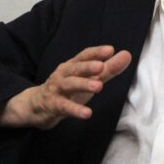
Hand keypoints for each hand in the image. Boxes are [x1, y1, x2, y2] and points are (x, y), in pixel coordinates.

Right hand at [0, 45, 131, 129]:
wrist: (35, 106)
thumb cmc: (67, 90)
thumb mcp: (88, 79)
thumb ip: (108, 69)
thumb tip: (127, 55)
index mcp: (73, 66)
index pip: (84, 56)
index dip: (96, 52)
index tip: (110, 49)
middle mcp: (63, 74)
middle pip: (76, 68)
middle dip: (88, 66)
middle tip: (101, 66)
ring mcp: (56, 89)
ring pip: (69, 84)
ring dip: (83, 84)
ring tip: (99, 86)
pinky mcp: (52, 105)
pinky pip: (63, 106)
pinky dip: (75, 110)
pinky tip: (87, 113)